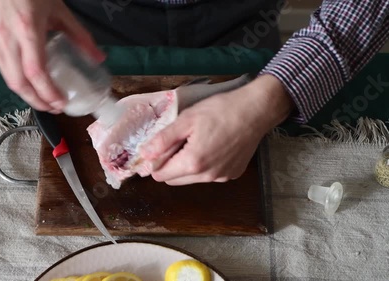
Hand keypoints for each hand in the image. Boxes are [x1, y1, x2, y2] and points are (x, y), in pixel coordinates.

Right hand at [0, 0, 104, 112]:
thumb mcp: (60, 11)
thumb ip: (80, 36)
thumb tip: (99, 57)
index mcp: (27, 30)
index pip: (35, 72)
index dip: (48, 92)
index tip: (61, 103)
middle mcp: (8, 39)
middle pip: (20, 83)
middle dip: (38, 101)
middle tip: (55, 108)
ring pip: (9, 81)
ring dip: (28, 96)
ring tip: (45, 101)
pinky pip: (4, 71)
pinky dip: (19, 84)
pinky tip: (32, 86)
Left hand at [140, 75, 293, 184]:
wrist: (256, 110)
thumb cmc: (220, 110)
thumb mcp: (186, 120)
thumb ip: (163, 140)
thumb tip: (144, 155)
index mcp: (192, 163)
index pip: (160, 176)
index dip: (156, 162)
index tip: (161, 147)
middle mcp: (207, 176)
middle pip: (175, 180)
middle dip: (171, 164)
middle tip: (180, 141)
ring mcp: (221, 178)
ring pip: (192, 178)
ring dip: (188, 165)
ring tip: (197, 141)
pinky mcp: (232, 174)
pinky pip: (210, 175)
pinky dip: (205, 165)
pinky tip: (213, 145)